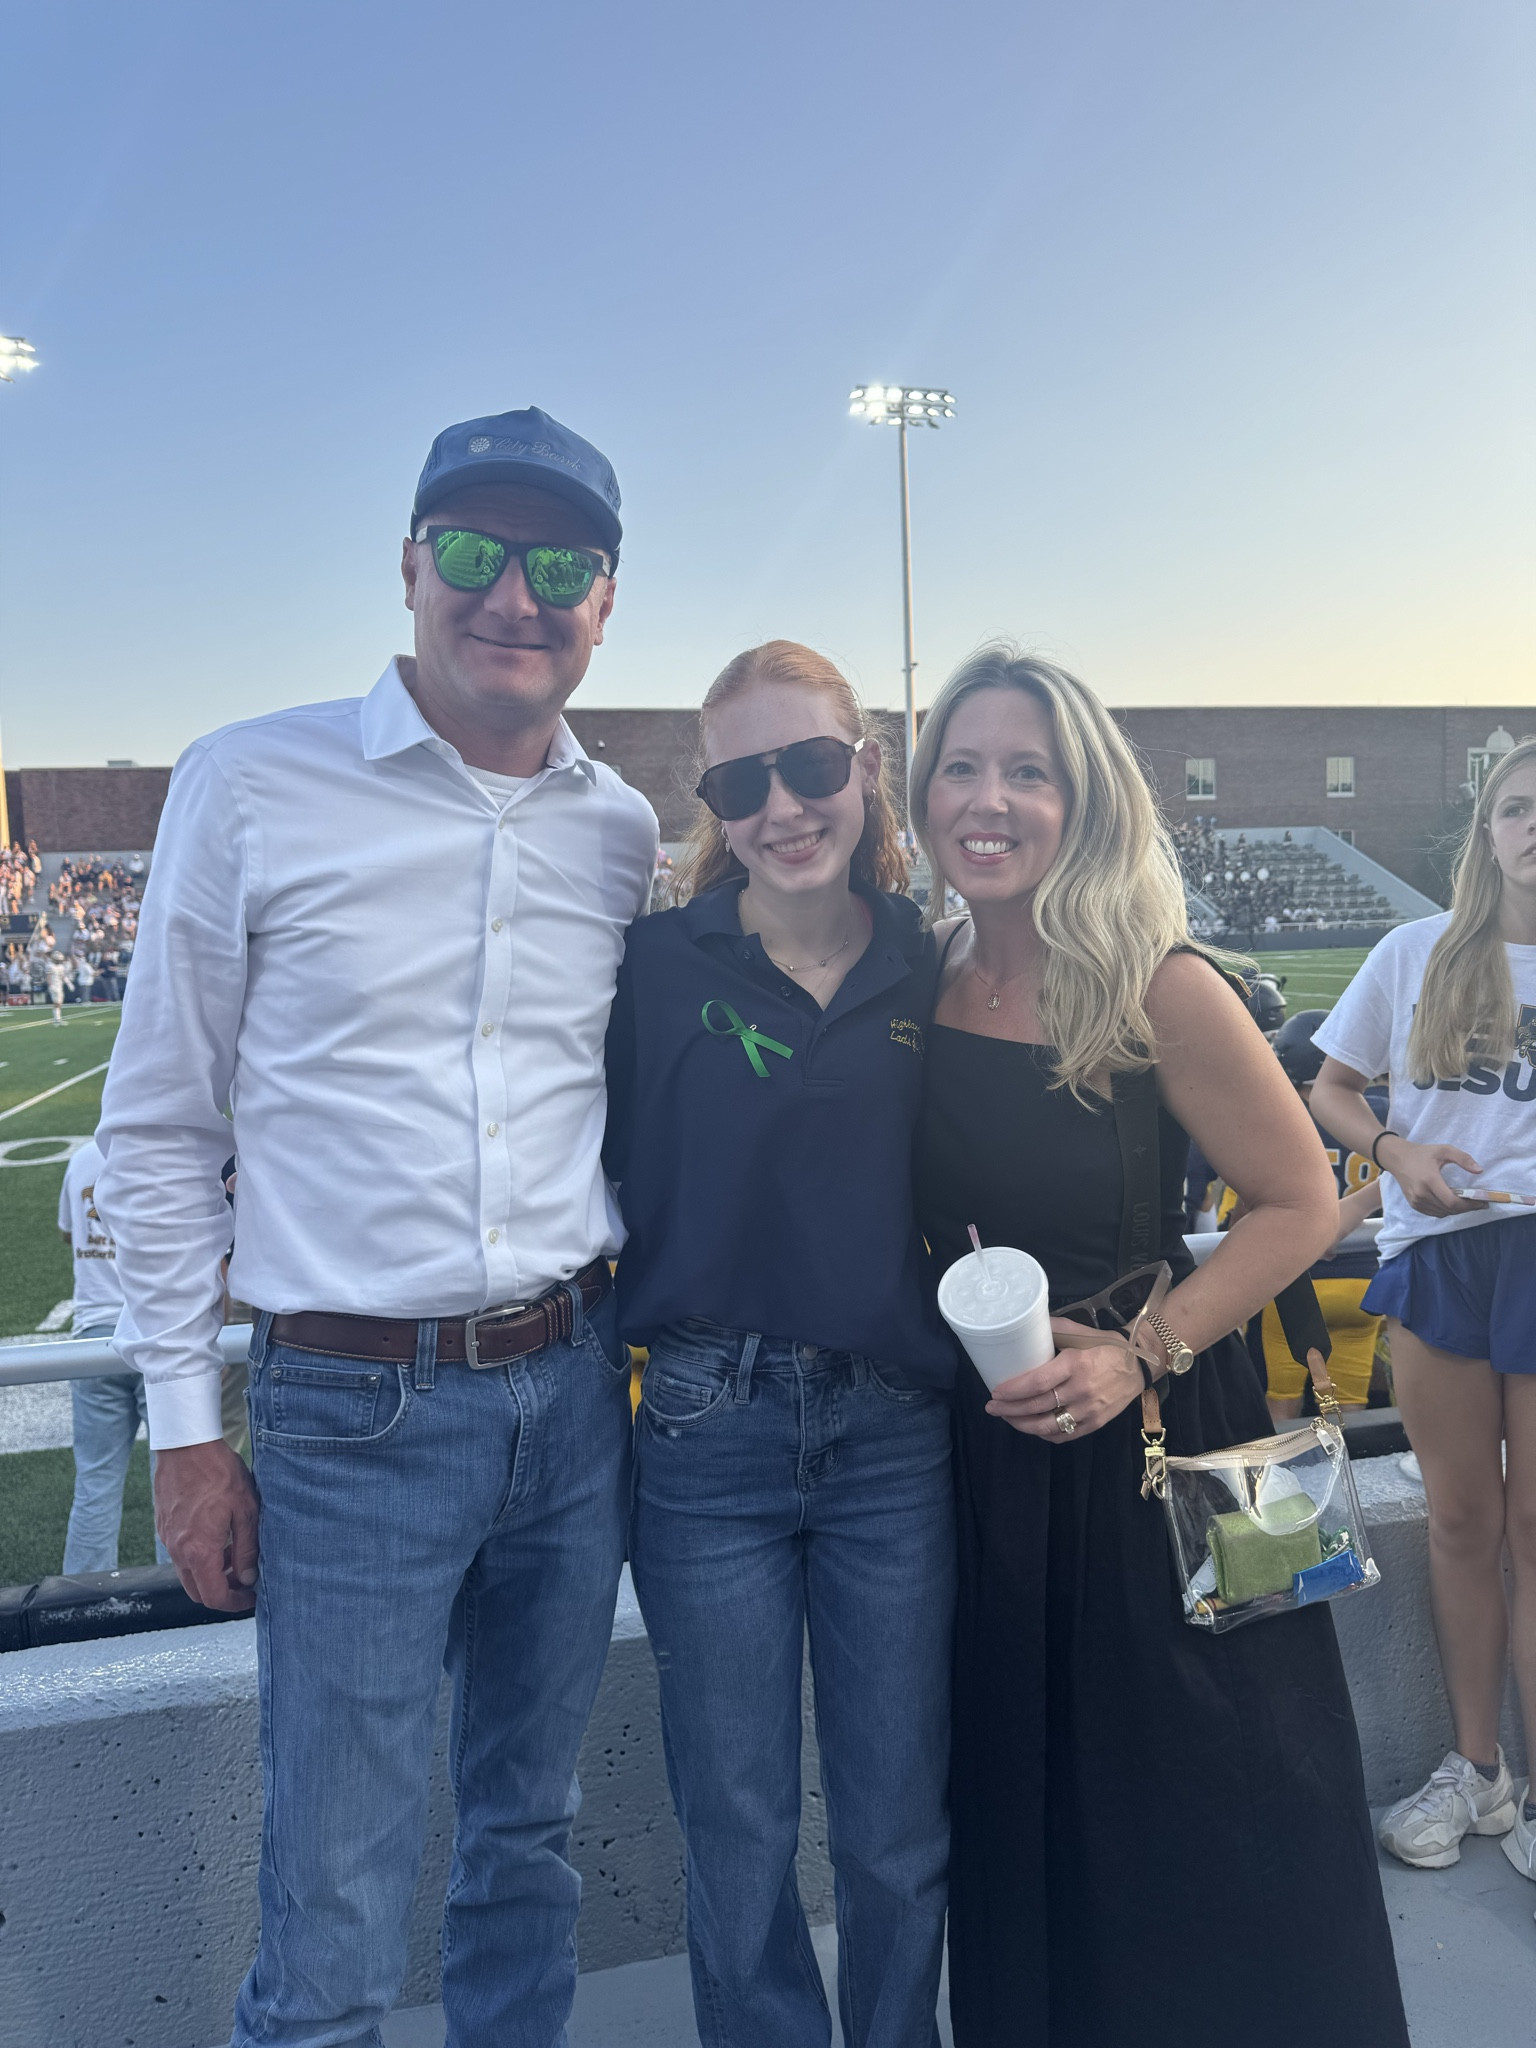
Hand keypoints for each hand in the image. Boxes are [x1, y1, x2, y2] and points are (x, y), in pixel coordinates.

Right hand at [154, 1440, 259, 1611]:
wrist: (186, 1445)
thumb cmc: (219, 1473)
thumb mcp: (246, 1510)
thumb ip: (247, 1549)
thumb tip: (249, 1578)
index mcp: (198, 1551)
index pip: (214, 1597)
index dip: (235, 1604)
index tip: (251, 1597)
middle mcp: (177, 1550)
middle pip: (197, 1591)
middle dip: (222, 1592)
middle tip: (245, 1579)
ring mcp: (167, 1538)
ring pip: (188, 1573)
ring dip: (211, 1573)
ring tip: (235, 1554)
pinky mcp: (164, 1526)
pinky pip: (180, 1554)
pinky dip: (199, 1557)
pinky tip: (219, 1537)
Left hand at [984, 1324, 1143, 1441]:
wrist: (1140, 1364)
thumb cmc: (1107, 1345)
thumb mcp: (1081, 1331)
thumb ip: (1054, 1328)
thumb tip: (1026, 1322)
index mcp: (1075, 1365)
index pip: (1037, 1383)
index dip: (1013, 1391)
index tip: (995, 1392)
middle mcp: (1081, 1390)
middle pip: (1038, 1406)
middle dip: (1010, 1410)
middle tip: (992, 1407)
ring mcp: (1089, 1410)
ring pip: (1048, 1426)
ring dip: (1022, 1425)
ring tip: (1007, 1418)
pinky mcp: (1096, 1423)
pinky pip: (1064, 1435)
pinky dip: (1044, 1434)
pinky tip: (1032, 1427)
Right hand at [1375, 1137, 1487, 1218]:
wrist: (1397, 1158)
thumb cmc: (1422, 1153)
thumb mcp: (1444, 1150)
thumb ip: (1463, 1158)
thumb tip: (1480, 1170)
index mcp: (1430, 1180)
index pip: (1452, 1202)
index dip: (1469, 1205)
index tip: (1482, 1202)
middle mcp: (1422, 1194)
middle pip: (1449, 1209)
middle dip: (1466, 1208)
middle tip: (1478, 1203)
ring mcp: (1416, 1201)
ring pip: (1442, 1213)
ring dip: (1456, 1210)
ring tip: (1467, 1203)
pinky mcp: (1414, 1204)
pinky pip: (1434, 1213)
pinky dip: (1445, 1210)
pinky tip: (1451, 1203)